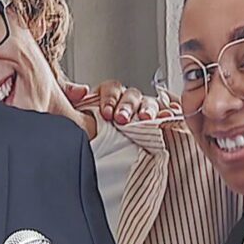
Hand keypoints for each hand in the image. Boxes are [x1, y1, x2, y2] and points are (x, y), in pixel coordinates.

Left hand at [64, 81, 180, 124]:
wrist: (100, 154)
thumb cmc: (88, 131)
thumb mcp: (75, 113)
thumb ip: (72, 97)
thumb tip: (81, 90)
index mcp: (109, 96)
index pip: (111, 89)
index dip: (109, 99)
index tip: (106, 113)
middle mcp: (128, 101)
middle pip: (131, 95)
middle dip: (127, 106)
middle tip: (122, 119)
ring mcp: (144, 110)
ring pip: (149, 103)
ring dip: (147, 110)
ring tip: (145, 119)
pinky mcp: (158, 122)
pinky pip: (166, 115)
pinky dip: (169, 114)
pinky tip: (170, 115)